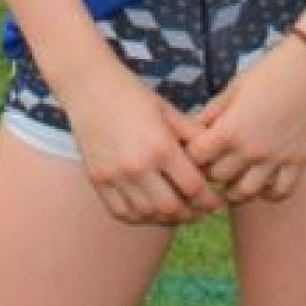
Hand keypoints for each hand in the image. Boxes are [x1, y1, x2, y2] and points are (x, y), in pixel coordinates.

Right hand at [61, 63, 224, 226]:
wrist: (89, 87)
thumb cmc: (133, 94)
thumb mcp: (168, 111)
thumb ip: (193, 136)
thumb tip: (216, 159)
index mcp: (160, 146)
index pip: (193, 188)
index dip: (210, 199)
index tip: (216, 200)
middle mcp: (137, 166)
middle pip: (172, 208)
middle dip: (192, 213)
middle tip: (200, 210)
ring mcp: (114, 176)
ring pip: (147, 215)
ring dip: (166, 218)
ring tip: (177, 211)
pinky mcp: (97, 181)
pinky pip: (121, 213)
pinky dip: (139, 217)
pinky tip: (150, 211)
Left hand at [185, 34, 305, 205]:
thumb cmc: (269, 71)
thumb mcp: (233, 87)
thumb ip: (212, 112)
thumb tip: (192, 129)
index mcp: (231, 128)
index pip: (197, 157)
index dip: (191, 153)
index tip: (194, 148)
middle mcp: (251, 149)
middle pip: (217, 177)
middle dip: (209, 170)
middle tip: (210, 162)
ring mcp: (276, 159)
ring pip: (245, 193)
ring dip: (233, 189)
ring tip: (231, 179)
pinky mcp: (297, 162)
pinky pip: (280, 192)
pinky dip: (268, 193)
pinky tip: (262, 182)